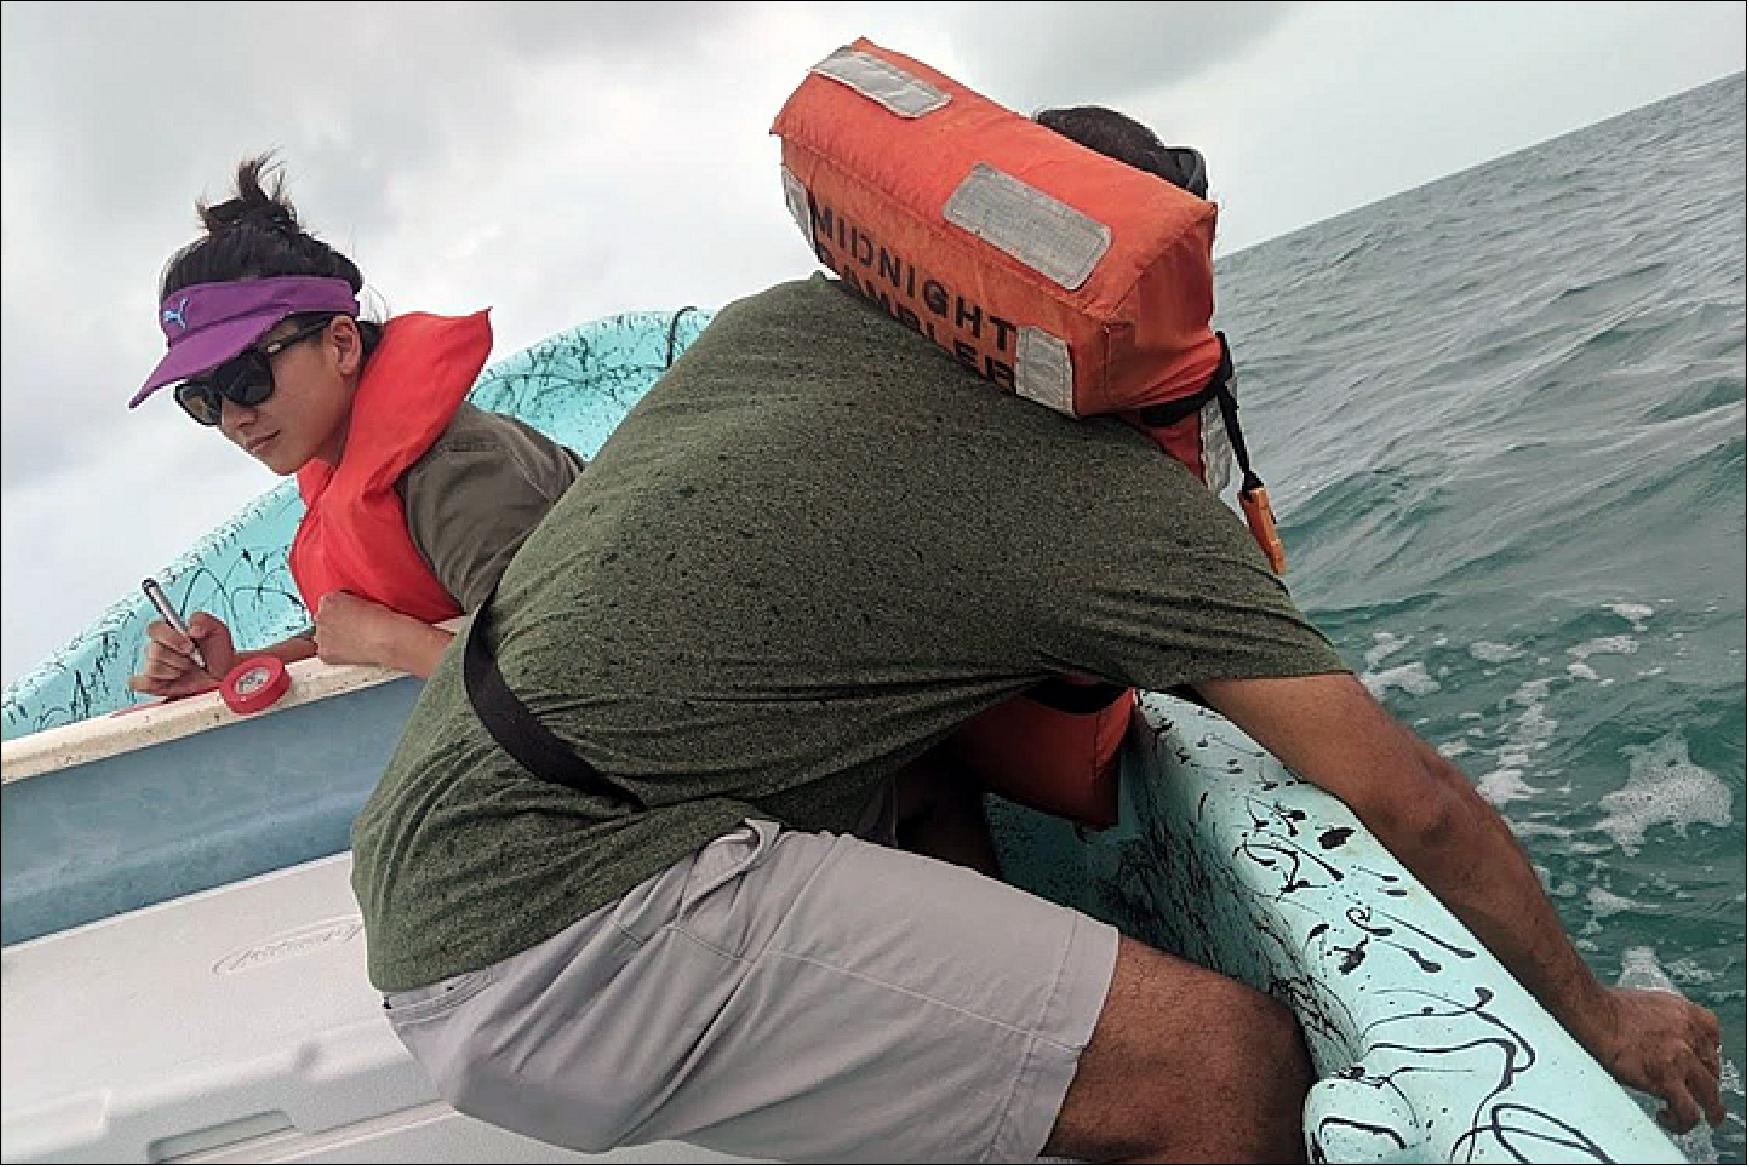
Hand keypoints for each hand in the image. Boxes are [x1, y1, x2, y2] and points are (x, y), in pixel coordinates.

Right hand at [129, 612, 237, 696]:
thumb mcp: (217, 630)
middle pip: (153, 650)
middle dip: (177, 658)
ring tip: (188, 671)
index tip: (189, 646)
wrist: (224, 675)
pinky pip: (138, 684)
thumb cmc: (218, 652)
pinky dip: (152, 684)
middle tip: (193, 660)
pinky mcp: (153, 685)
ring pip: (152, 668)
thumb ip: (203, 620)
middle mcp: (159, 648)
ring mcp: (154, 666)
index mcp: (170, 632)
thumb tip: (191, 628)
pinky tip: (171, 681)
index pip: (154, 628)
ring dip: (174, 671)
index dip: (170, 637)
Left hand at [312, 591, 415, 668]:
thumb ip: (348, 604)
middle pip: (322, 620)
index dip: (339, 611)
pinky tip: (350, 651)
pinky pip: (325, 653)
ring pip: (322, 637)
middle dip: (333, 625)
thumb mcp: (363, 601)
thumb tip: (347, 612)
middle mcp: (320, 616)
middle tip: (350, 631)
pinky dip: (335, 654)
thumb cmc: (381, 619)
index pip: (327, 604)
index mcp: (329, 600)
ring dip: (332, 639)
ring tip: (352, 642)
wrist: (385, 638)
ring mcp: (320, 635)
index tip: (346, 616)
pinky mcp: (323, 652)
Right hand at [1583, 985, 1724, 1132]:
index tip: (1697, 1062)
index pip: (1712, 1036)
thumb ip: (1660, 1022)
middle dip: (1704, 1081)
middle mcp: (1688, 1034)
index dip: (1705, 1053)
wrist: (1591, 1011)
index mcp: (1683, 1013)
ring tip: (1692, 1116)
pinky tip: (1666, 1117)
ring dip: (1706, 1108)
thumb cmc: (1604, 1006)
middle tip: (1694, 1092)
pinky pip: (1688, 1111)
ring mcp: (1681, 1056)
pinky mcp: (1666, 1078)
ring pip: (1710, 1094)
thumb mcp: (1645, 1004)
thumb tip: (1653, 1039)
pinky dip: (1681, 1121)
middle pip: (1712, 1067)